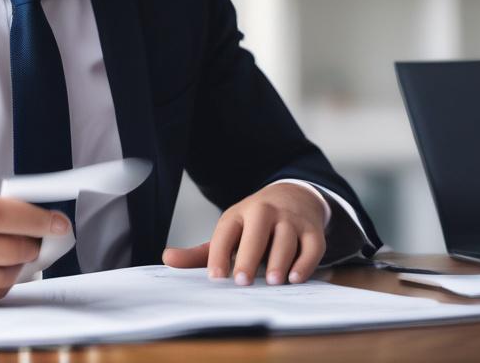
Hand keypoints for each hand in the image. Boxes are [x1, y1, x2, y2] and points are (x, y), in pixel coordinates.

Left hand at [161, 183, 325, 285]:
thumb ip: (201, 253)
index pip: (226, 231)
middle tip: (243, 281)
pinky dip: (306, 262)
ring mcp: (290, 219)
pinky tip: (296, 277)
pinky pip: (312, 246)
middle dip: (250, 255)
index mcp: (239, 214)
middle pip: (257, 229)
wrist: (293, 198)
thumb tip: (167, 260)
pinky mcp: (312, 230)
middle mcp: (264, 212)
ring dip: (280, 260)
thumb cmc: (254, 226)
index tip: (216, 278)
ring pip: (286, 237)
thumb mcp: (229, 233)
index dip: (219, 254)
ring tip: (273, 282)